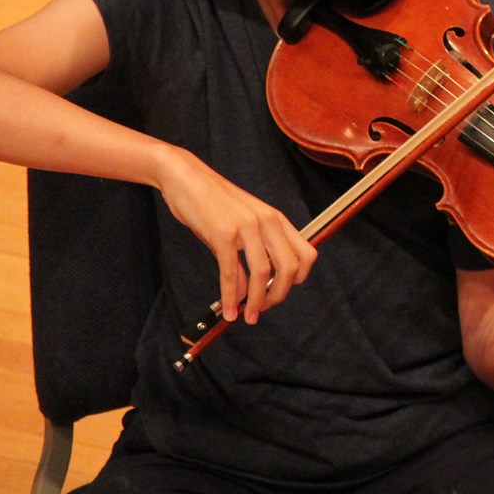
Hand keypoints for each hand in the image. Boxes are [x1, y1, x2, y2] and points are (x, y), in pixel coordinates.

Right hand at [153, 148, 317, 323]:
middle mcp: (267, 221)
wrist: (186, 178)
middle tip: (262, 309)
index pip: (306, 254)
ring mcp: (246, 226)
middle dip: (278, 295)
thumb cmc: (212, 203)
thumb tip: (246, 293)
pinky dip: (230, 296)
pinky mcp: (223, 233)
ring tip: (247, 316)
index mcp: (276, 219)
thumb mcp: (238, 228)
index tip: (280, 291)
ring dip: (256, 302)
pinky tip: (228, 310)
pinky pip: (231, 272)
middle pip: (290, 268)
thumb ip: (246, 258)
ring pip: (262, 273)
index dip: (298, 279)